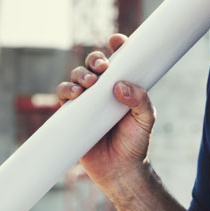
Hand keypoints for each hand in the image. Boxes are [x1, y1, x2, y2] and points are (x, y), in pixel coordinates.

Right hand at [55, 33, 155, 186]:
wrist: (120, 170)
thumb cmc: (136, 143)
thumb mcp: (146, 120)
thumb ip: (140, 101)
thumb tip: (121, 85)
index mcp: (122, 87)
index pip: (119, 61)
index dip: (117, 46)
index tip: (118, 40)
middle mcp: (102, 91)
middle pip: (93, 65)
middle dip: (95, 60)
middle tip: (102, 67)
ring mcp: (86, 102)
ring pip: (77, 77)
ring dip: (80, 74)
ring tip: (89, 84)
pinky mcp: (71, 115)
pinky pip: (63, 96)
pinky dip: (66, 90)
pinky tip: (75, 94)